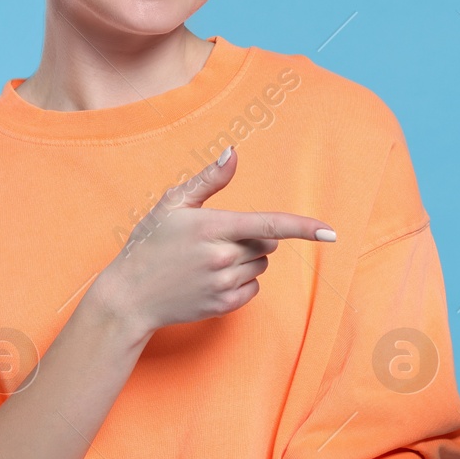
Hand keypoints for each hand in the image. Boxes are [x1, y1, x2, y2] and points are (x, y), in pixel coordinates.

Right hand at [95, 146, 336, 337]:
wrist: (128, 297)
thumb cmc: (149, 244)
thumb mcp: (172, 204)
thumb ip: (208, 179)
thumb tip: (233, 153)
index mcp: (213, 227)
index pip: (269, 224)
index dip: (303, 227)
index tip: (330, 232)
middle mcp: (222, 257)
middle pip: (267, 242)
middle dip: (253, 236)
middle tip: (217, 238)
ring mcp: (223, 284)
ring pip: (261, 266)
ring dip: (246, 259)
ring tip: (208, 260)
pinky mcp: (223, 305)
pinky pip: (253, 289)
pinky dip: (242, 282)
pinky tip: (213, 278)